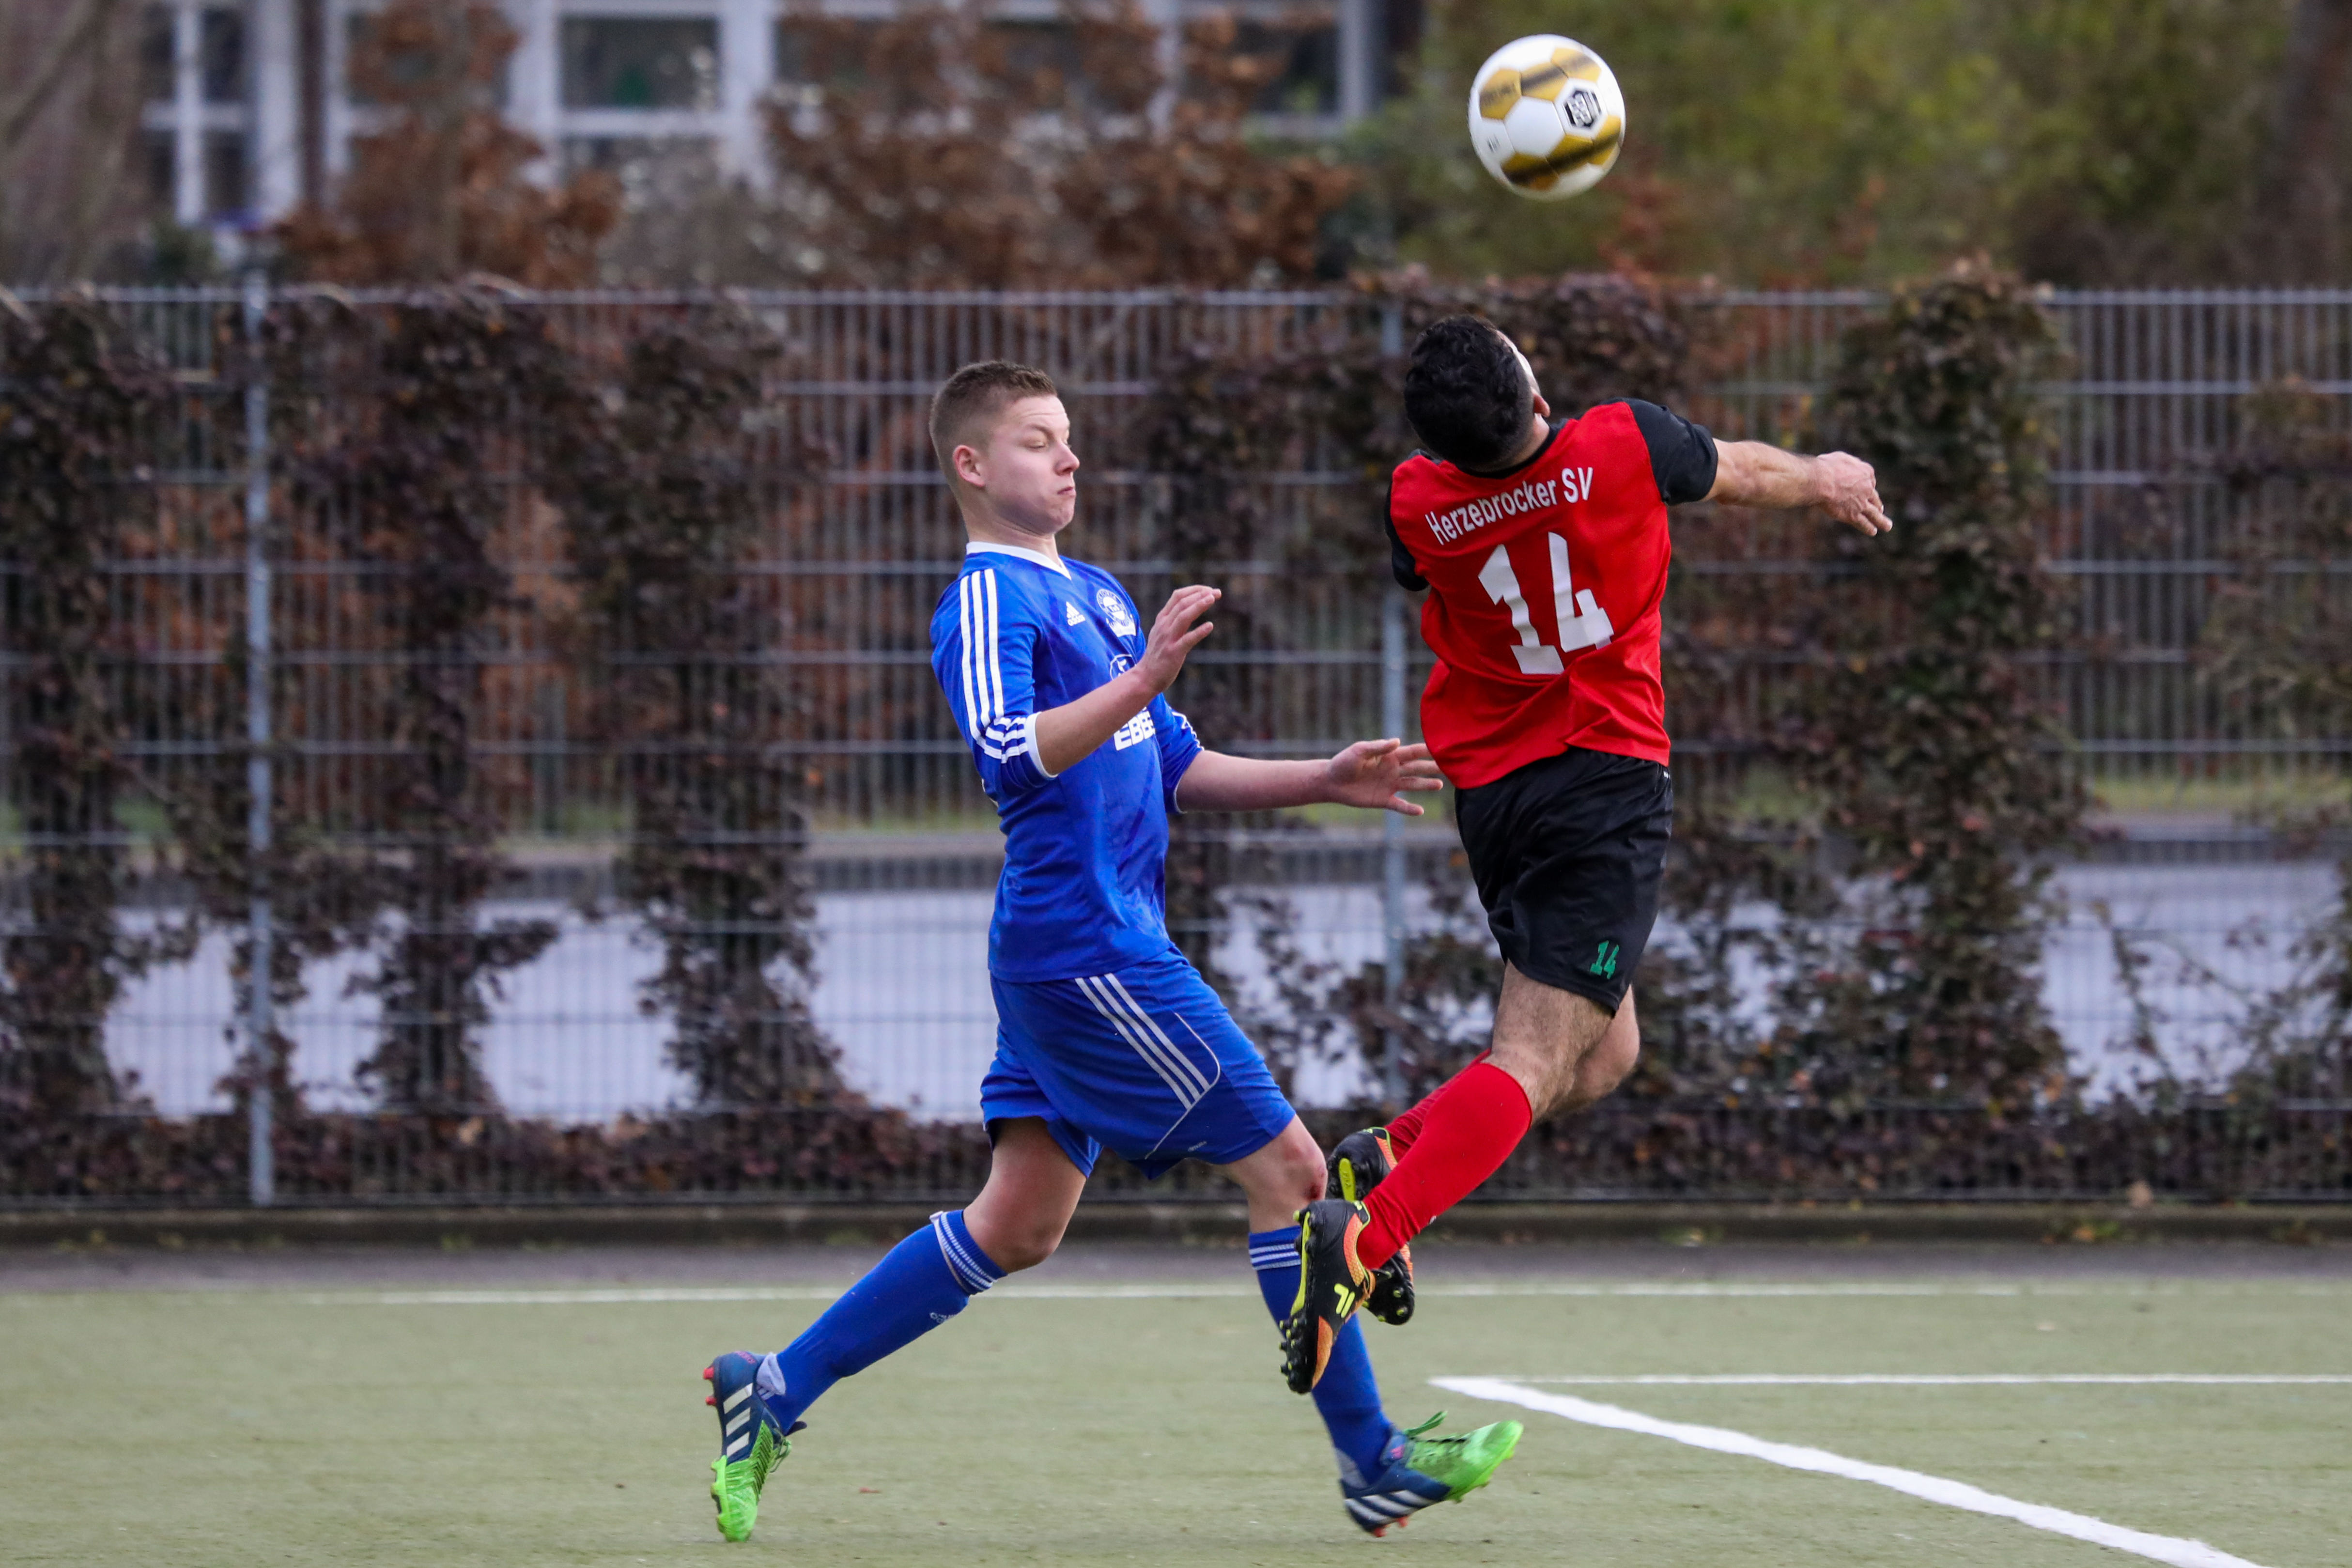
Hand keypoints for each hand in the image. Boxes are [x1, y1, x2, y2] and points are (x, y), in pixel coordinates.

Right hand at [1138, 585, 1219, 693]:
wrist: (1145, 677)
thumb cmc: (1157, 655)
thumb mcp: (1162, 632)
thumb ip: (1174, 619)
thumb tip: (1190, 607)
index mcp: (1162, 619)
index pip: (1177, 596)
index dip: (1194, 590)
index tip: (1209, 590)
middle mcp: (1164, 625)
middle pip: (1182, 603)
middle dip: (1200, 595)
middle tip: (1217, 592)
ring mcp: (1168, 639)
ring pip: (1183, 617)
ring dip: (1199, 605)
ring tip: (1212, 599)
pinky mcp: (1173, 653)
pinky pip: (1187, 640)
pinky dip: (1199, 632)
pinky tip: (1210, 626)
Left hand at [1323, 738, 1445, 815]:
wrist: (1331, 782)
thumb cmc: (1343, 762)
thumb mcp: (1359, 751)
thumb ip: (1378, 747)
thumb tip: (1397, 741)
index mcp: (1389, 756)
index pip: (1412, 752)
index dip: (1427, 750)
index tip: (1443, 748)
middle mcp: (1393, 770)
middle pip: (1417, 768)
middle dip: (1433, 767)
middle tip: (1450, 768)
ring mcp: (1390, 785)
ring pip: (1413, 785)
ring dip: (1426, 785)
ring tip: (1440, 785)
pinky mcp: (1383, 800)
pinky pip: (1399, 805)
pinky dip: (1409, 809)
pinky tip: (1420, 811)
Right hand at [1814, 452, 1890, 535]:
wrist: (1822, 480)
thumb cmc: (1827, 467)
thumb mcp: (1841, 459)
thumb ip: (1848, 465)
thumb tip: (1847, 468)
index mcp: (1866, 472)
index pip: (1869, 481)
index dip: (1865, 486)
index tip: (1862, 489)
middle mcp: (1867, 488)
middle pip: (1874, 497)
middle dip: (1877, 504)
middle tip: (1880, 509)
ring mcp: (1862, 503)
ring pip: (1874, 513)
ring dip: (1881, 521)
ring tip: (1887, 526)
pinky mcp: (1853, 514)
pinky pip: (1863, 523)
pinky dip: (1868, 528)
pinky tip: (1873, 531)